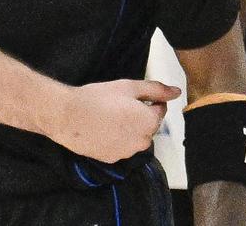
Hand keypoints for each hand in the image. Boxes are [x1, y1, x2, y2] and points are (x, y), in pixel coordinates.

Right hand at [45, 79, 179, 162]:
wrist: (68, 116)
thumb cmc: (98, 98)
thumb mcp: (128, 87)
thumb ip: (156, 90)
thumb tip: (177, 92)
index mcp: (149, 122)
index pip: (160, 109)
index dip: (147, 100)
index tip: (130, 96)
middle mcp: (143, 141)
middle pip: (147, 125)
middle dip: (138, 115)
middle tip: (117, 105)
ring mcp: (128, 153)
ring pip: (135, 137)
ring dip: (128, 128)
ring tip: (107, 117)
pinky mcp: (113, 159)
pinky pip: (121, 147)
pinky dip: (116, 139)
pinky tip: (101, 129)